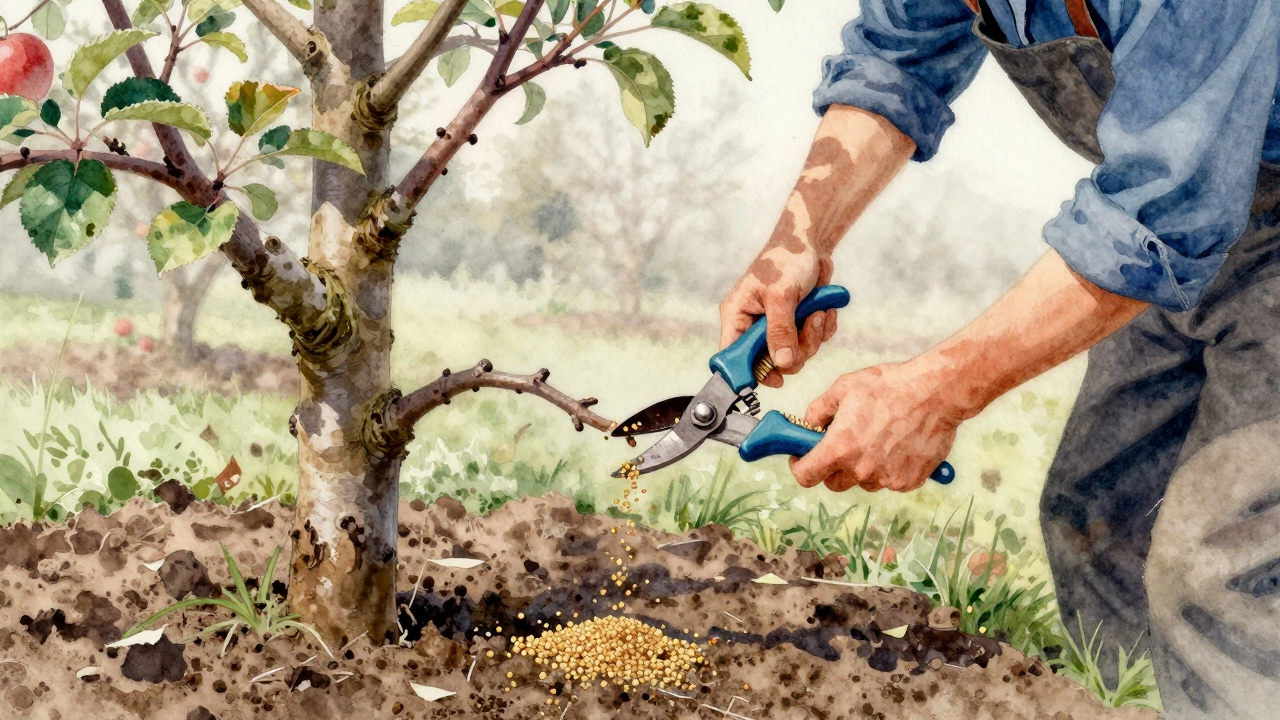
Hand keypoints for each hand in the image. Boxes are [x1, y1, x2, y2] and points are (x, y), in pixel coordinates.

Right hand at [718, 245, 836, 387]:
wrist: (811, 242)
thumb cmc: (786, 259)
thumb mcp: (781, 295)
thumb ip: (780, 330)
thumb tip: (782, 363)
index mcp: (738, 316)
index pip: (733, 356)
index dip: (750, 372)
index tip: (776, 378)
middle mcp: (754, 326)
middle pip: (771, 363)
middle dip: (796, 350)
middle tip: (808, 326)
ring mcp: (776, 327)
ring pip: (795, 356)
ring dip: (813, 337)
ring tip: (817, 311)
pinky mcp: (797, 325)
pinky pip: (812, 344)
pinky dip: (822, 329)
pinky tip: (823, 309)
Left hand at [790, 359, 962, 491]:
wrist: (935, 393)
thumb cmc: (889, 386)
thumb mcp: (843, 388)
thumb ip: (818, 410)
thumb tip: (809, 425)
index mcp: (839, 448)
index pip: (806, 476)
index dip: (800, 467)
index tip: (802, 459)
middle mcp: (860, 470)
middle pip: (834, 483)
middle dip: (832, 467)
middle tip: (843, 445)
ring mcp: (886, 479)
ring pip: (863, 482)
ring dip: (862, 468)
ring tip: (876, 440)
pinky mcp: (908, 482)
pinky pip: (889, 481)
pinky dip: (888, 469)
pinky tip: (897, 445)